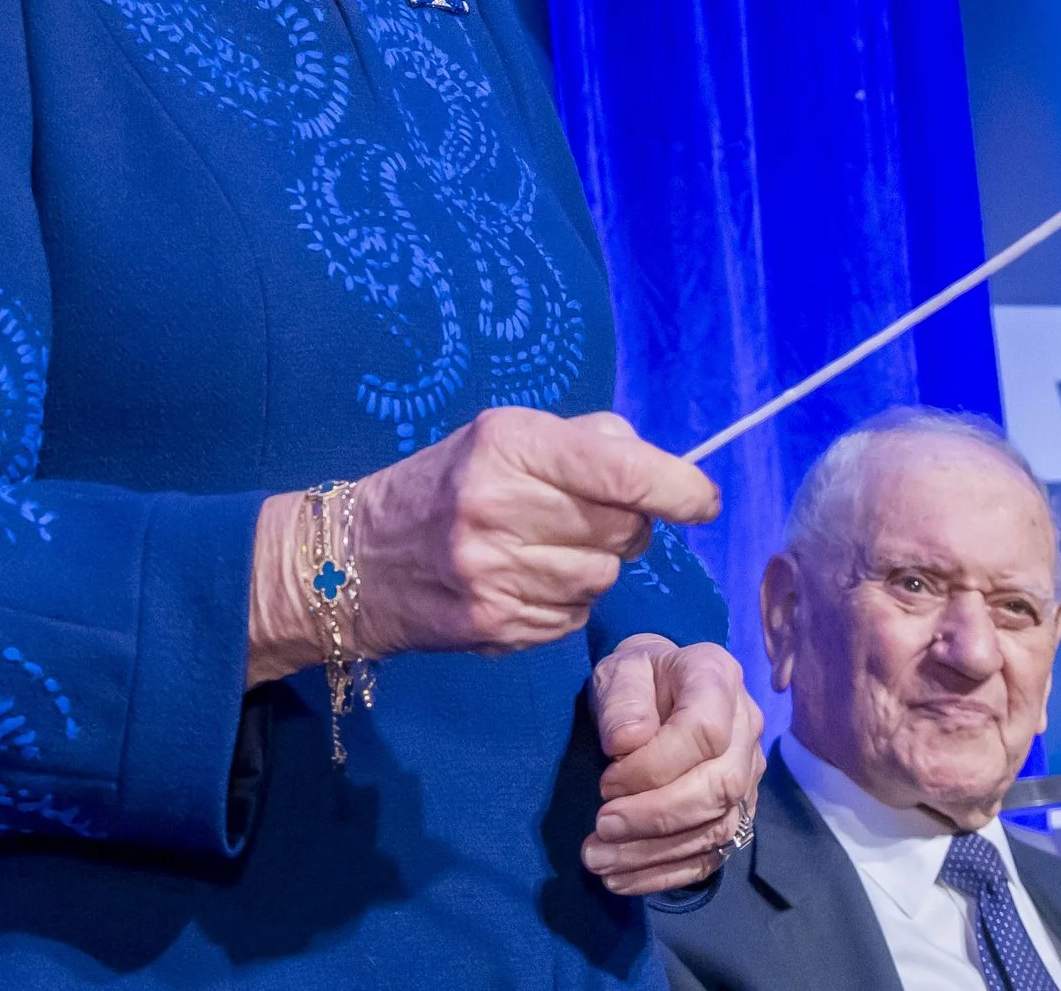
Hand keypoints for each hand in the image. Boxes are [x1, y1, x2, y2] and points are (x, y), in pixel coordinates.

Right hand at [250, 410, 719, 680]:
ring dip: (594, 565)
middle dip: (626, 524)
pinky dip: (565, 601)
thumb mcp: (505, 436)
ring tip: (544, 548)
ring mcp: (495, 572)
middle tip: (591, 516)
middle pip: (623, 529)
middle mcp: (499, 506)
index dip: (676, 488)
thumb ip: (588, 443)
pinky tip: (524, 582)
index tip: (704, 501)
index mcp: (507, 444)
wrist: (356, 558)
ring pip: (603, 578)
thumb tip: (662, 471)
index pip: (620, 471)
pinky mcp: (494, 624)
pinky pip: (573, 616)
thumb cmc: (449, 484)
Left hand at [581, 634, 764, 895]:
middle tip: (600, 827)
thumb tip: (626, 743)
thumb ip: (622, 700)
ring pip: (717, 828)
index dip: (654, 765)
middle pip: (721, 786)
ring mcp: (749, 775)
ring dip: (653, 852)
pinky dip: (664, 874)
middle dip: (656, 816)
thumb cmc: (636, 679)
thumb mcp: (618, 671)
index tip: (606, 780)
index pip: (705, 732)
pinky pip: (712, 855)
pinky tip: (620, 878)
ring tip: (597, 859)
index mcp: (719, 679)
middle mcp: (747, 729)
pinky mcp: (737, 813)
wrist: (655, 692)